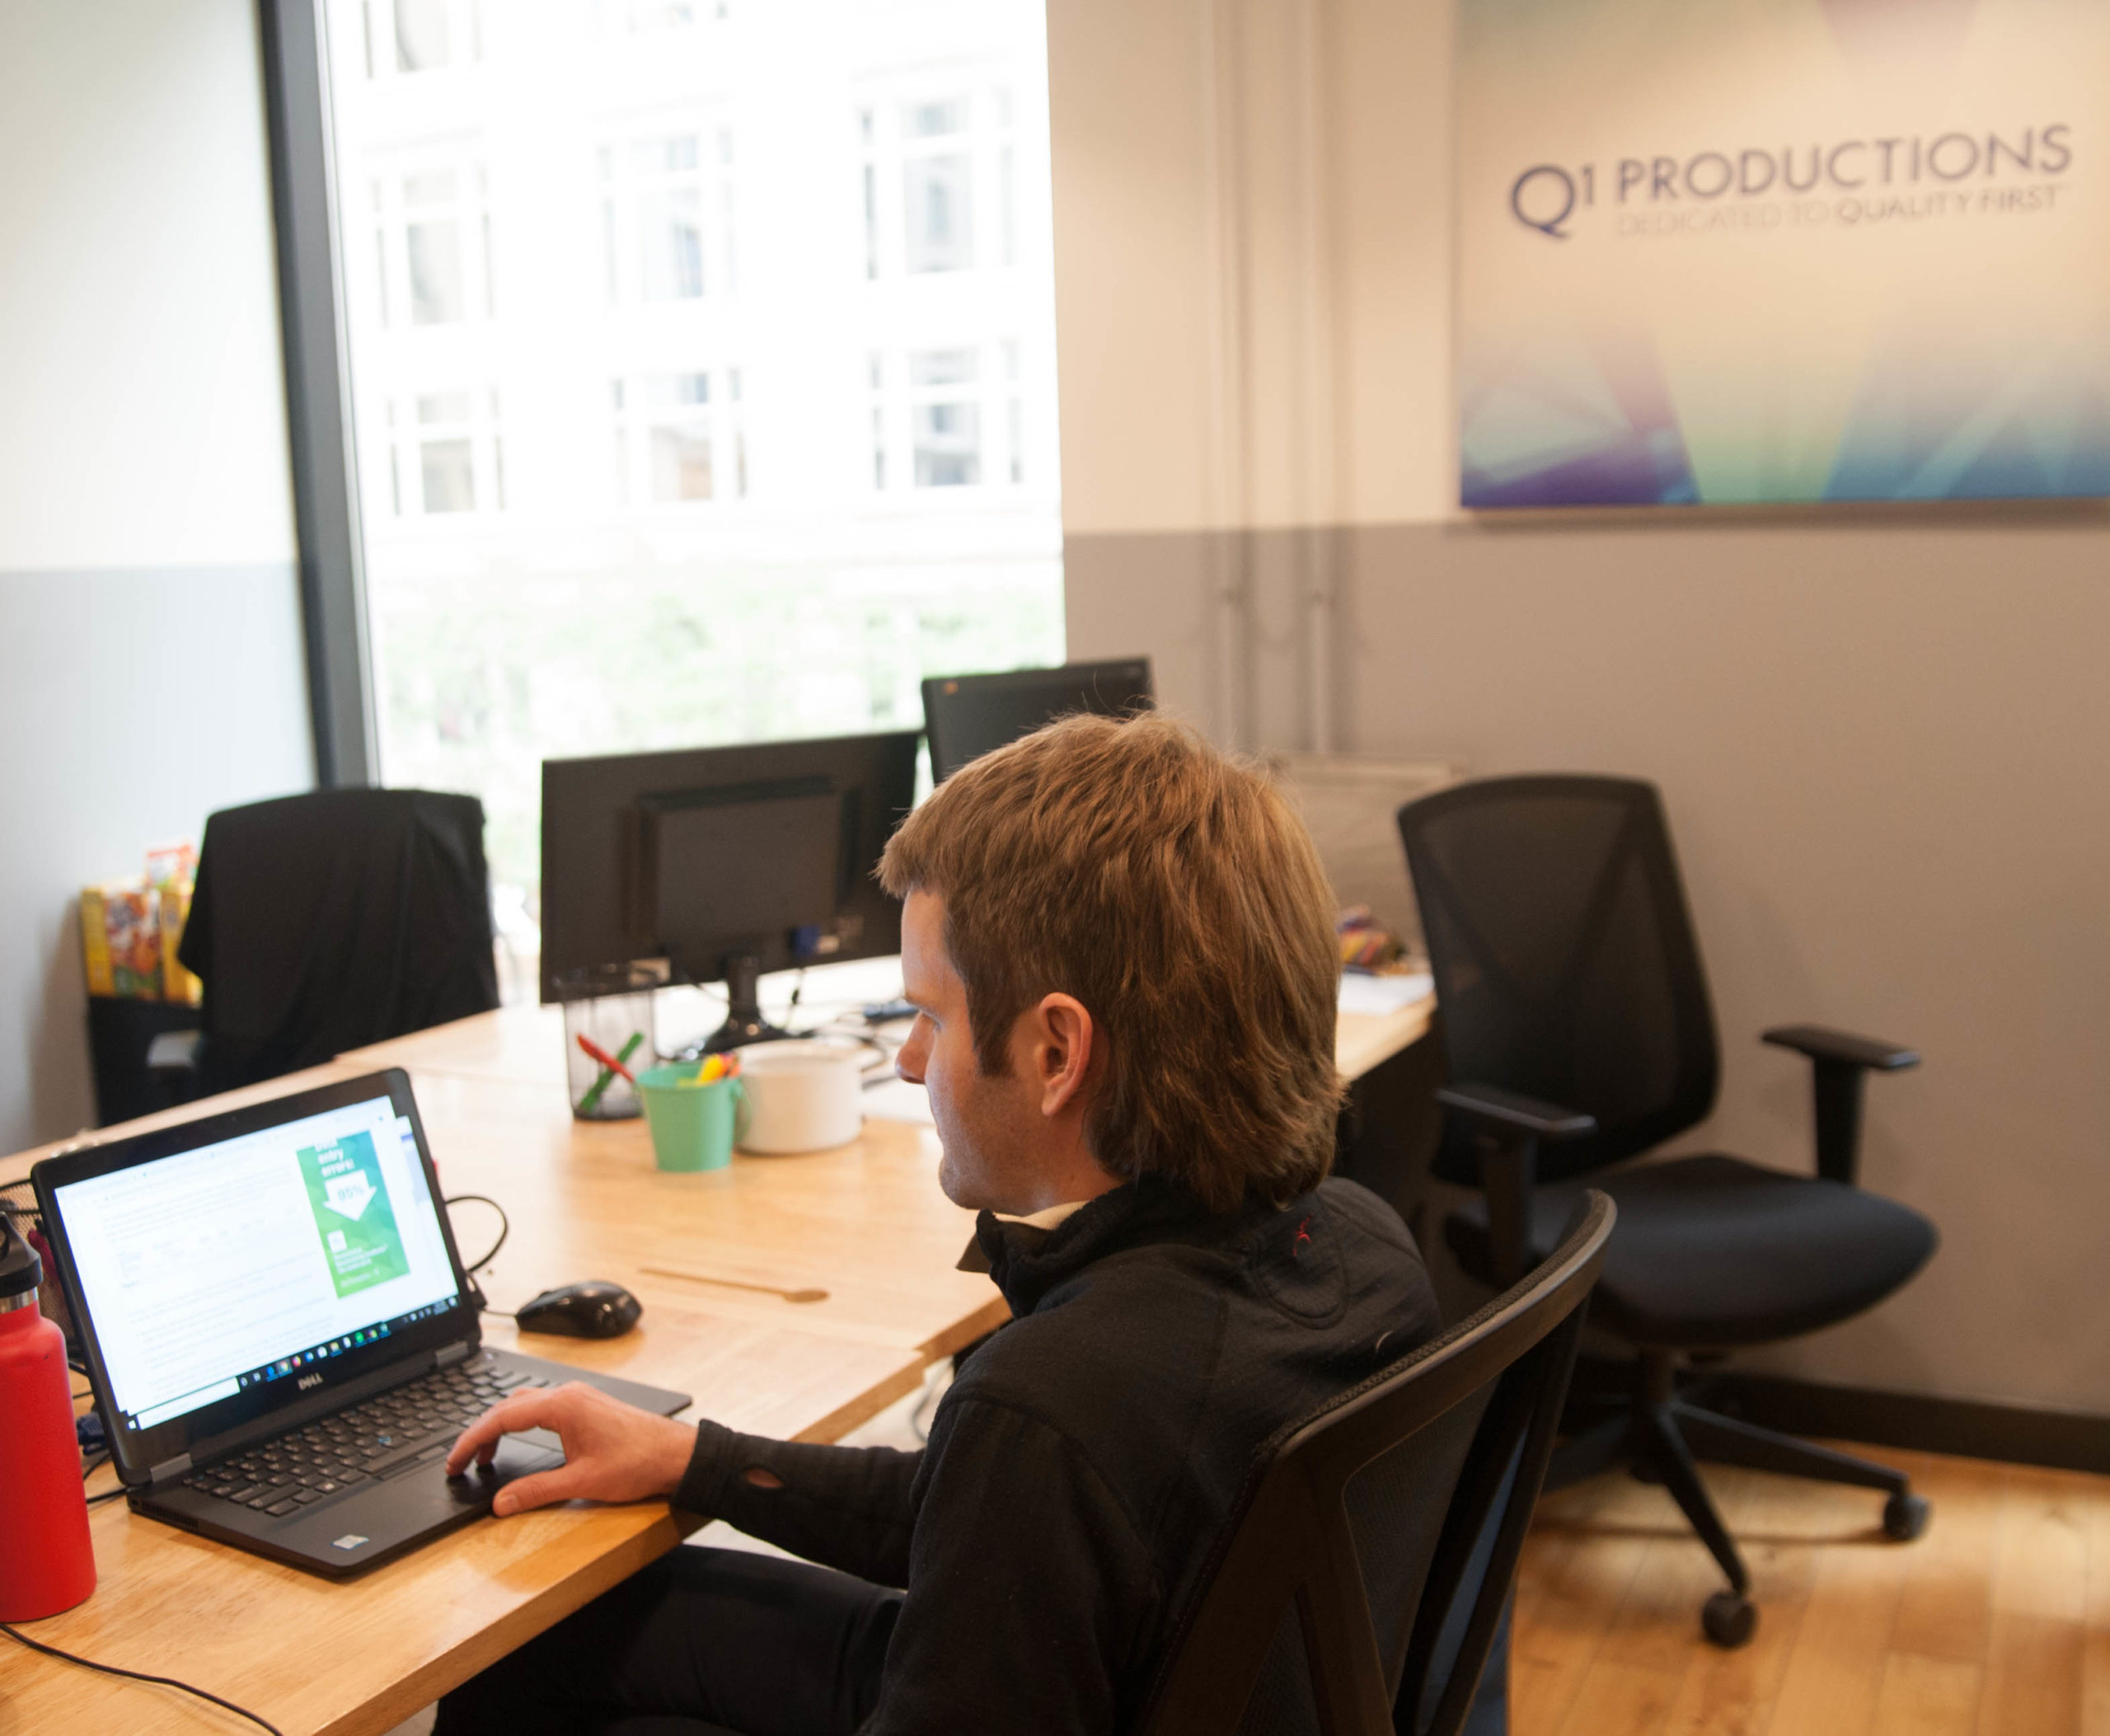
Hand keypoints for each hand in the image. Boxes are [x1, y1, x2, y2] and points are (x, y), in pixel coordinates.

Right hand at [446, 1382, 697, 1516]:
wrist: (677, 1455)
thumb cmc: (638, 1463)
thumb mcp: (582, 1482)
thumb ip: (537, 1491)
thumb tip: (501, 1503)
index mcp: (563, 1406)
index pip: (502, 1417)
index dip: (471, 1440)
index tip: (453, 1462)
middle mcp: (569, 1395)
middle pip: (508, 1406)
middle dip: (480, 1434)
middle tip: (460, 1463)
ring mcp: (579, 1398)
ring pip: (525, 1404)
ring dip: (500, 1427)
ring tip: (485, 1457)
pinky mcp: (588, 1406)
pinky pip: (542, 1407)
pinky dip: (521, 1423)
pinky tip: (518, 1441)